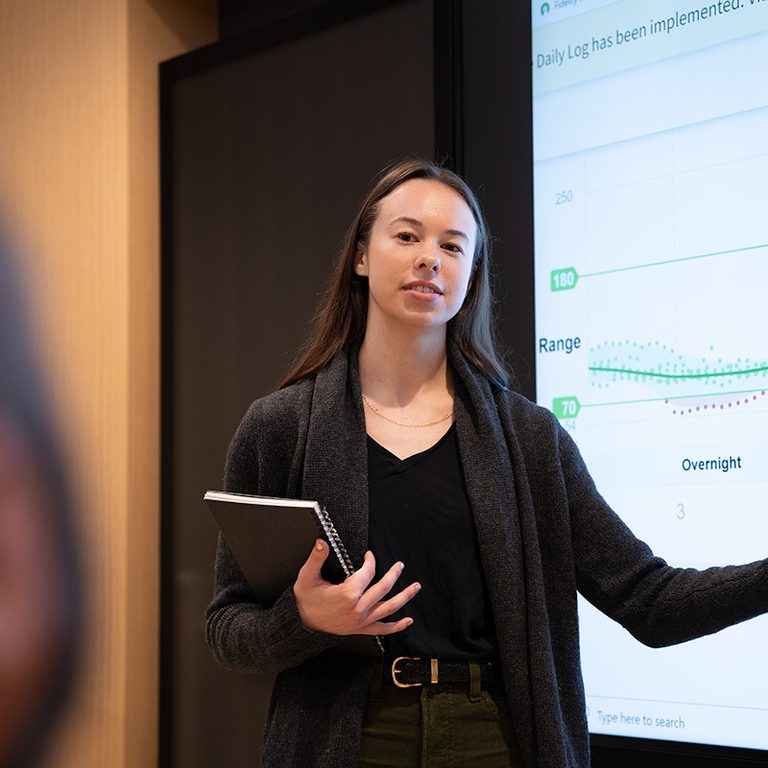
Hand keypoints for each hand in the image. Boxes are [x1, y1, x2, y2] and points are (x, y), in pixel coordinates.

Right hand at [293, 540, 419, 634]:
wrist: (303, 624)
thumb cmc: (306, 600)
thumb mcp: (307, 577)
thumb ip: (316, 558)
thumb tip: (322, 541)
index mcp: (347, 594)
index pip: (367, 573)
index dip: (370, 562)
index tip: (370, 555)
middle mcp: (358, 608)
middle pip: (383, 588)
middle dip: (393, 574)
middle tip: (400, 565)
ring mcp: (362, 621)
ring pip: (389, 608)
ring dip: (405, 596)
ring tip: (416, 587)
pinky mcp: (362, 629)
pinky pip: (383, 629)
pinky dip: (397, 626)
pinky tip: (408, 621)